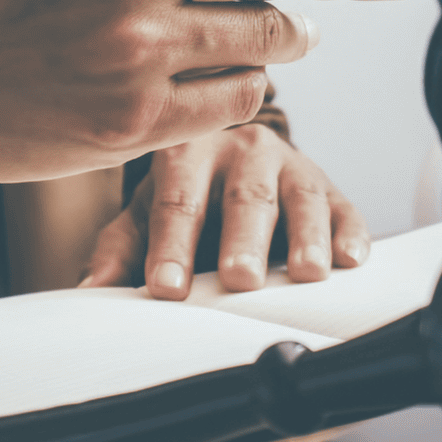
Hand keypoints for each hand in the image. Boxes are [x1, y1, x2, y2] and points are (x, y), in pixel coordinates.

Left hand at [77, 124, 369, 296]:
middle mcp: (243, 150)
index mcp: (188, 151)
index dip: (171, 246)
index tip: (165, 288)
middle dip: (243, 240)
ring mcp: (291, 166)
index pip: (177, 201)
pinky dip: (350, 233)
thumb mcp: (145, 210)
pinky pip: (344, 208)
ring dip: (305, 236)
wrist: (234, 152)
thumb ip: (121, 247)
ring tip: (306, 273)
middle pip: (244, 197)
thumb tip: (91, 290)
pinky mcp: (330, 188)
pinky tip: (351, 259)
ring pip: (301, 197)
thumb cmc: (184, 189)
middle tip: (239, 277)